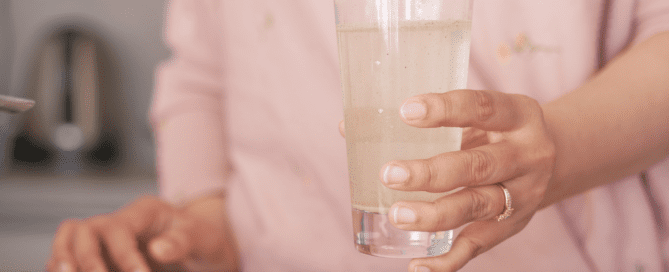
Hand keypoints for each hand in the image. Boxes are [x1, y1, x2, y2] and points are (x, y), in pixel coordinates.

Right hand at [46, 195, 238, 271]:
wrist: (206, 254)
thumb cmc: (207, 243)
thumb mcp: (207, 241)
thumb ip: (184, 241)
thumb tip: (157, 249)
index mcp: (146, 212)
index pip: (119, 227)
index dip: (123, 255)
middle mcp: (120, 222)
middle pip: (83, 230)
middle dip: (87, 261)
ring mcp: (106, 241)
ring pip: (68, 241)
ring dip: (64, 263)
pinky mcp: (101, 260)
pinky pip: (70, 261)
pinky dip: (66, 269)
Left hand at [379, 90, 555, 271]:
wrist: (555, 158)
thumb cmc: (495, 130)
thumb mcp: (477, 115)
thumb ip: (425, 120)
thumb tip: (347, 129)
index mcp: (517, 114)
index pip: (481, 107)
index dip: (445, 110)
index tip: (405, 111)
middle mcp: (526, 155)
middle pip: (478, 166)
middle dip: (432, 173)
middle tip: (389, 174)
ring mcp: (522, 194)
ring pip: (478, 206)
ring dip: (435, 215)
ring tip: (397, 216)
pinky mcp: (511, 226)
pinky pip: (479, 245)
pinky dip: (448, 259)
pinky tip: (418, 265)